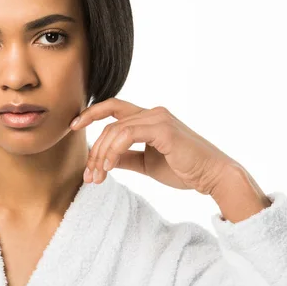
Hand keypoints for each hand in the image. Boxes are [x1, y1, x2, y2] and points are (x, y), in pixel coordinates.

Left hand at [70, 98, 240, 195]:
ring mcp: (158, 118)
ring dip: (101, 155)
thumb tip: (105, 160)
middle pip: (109, 123)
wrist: (213, 176)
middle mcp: (152, 112)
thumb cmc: (184, 169)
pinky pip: (127, 135)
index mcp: (148, 118)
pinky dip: (113, 150)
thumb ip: (126, 157)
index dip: (90, 113)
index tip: (73, 127)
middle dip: (94, 149)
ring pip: (115, 130)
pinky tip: (110, 167)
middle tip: (89, 175)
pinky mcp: (163, 129)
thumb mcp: (146, 163)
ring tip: (98, 177)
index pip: (112, 108)